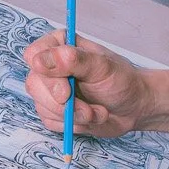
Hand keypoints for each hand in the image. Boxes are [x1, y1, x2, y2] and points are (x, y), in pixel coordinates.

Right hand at [22, 32, 154, 138]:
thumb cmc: (121, 80)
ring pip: (42, 106)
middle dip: (63, 103)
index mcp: (61, 45)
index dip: (46, 74)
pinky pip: (50, 121)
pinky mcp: (54, 110)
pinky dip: (73, 124)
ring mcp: (51, 90)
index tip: (66, 90)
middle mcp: (52, 66)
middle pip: (34, 84)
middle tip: (87, 108)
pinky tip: (91, 116)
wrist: (134, 107)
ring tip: (97, 111)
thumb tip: (38, 60)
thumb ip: (72, 60)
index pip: (34, 55)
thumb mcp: (102, 67)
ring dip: (73, 115)